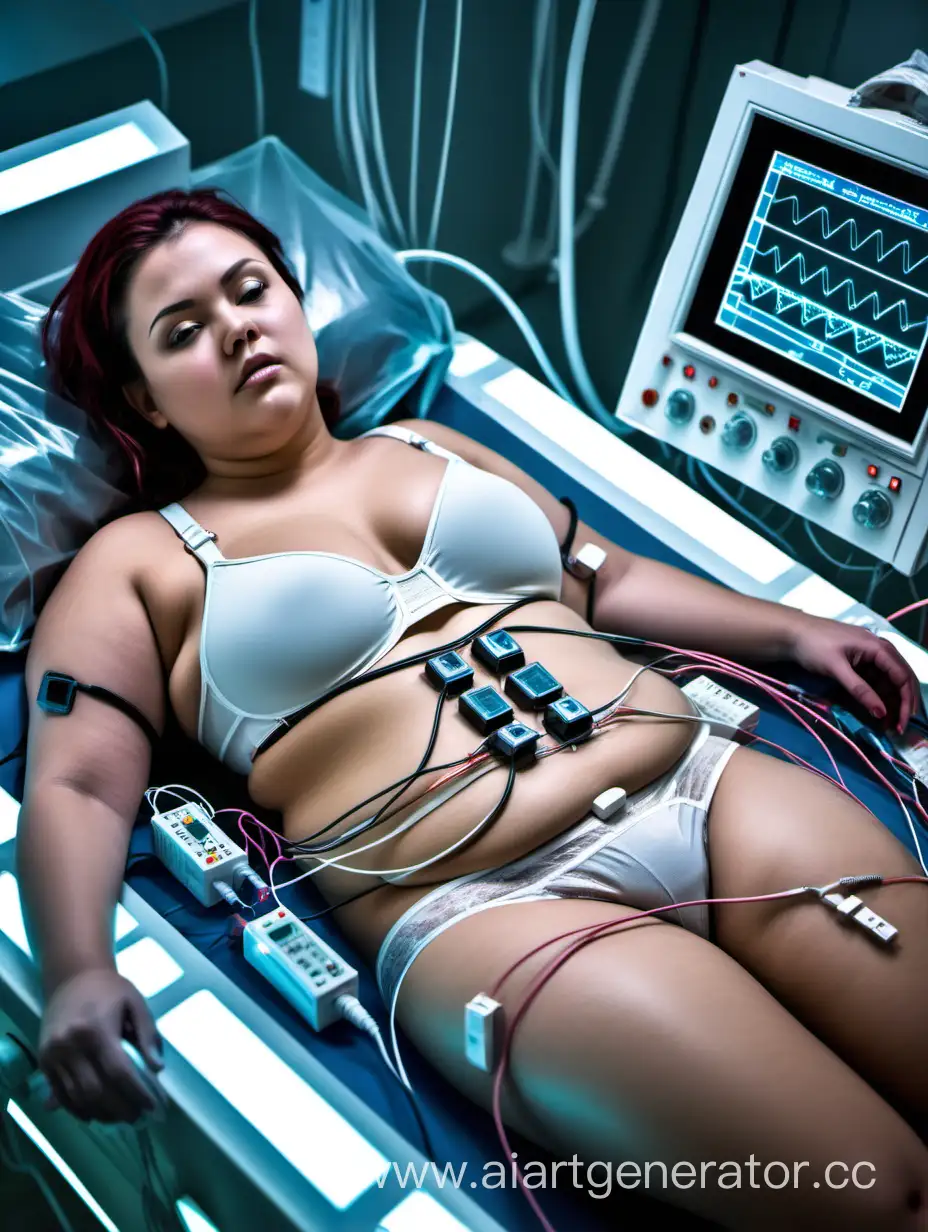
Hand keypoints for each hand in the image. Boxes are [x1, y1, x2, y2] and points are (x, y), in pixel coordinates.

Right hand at [38, 968, 163, 1122]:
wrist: (71, 978)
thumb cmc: (110, 990)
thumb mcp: (136, 1003)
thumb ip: (147, 1035)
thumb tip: (157, 1068)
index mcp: (97, 1029)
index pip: (119, 1072)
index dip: (137, 1094)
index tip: (153, 1107)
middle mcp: (71, 1045)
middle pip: (97, 1090)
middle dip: (120, 1109)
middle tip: (138, 1117)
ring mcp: (54, 1056)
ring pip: (78, 1098)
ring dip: (101, 1113)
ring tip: (121, 1117)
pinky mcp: (44, 1062)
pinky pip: (61, 1094)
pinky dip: (79, 1109)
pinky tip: (97, 1113)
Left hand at [788, 616, 921, 734]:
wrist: (791, 633)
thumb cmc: (813, 646)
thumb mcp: (836, 668)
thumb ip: (859, 689)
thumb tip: (882, 712)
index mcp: (878, 647)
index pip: (902, 676)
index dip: (906, 701)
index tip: (901, 723)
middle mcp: (879, 649)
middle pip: (901, 679)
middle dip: (903, 704)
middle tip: (899, 728)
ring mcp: (869, 656)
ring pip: (889, 681)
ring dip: (891, 702)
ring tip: (888, 724)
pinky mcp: (859, 662)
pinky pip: (876, 680)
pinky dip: (878, 696)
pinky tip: (877, 711)